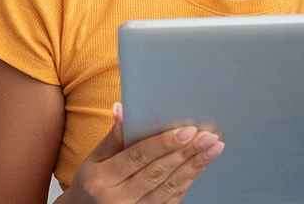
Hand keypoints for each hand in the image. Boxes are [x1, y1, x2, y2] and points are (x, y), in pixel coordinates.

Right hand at [56, 103, 223, 203]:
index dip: (164, 143)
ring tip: (213, 148)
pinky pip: (171, 200)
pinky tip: (199, 167)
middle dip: (186, 153)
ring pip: (169, 188)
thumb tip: (123, 109)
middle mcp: (118, 199)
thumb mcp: (92, 161)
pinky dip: (187, 182)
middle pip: (158, 172)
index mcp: (101, 179)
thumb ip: (112, 138)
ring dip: (194, 167)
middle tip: (208, 136)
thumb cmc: (90, 185)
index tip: (187, 131)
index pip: (137, 157)